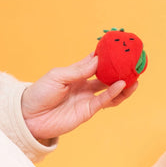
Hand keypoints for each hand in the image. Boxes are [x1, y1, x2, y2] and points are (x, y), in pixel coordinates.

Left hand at [21, 54, 137, 140]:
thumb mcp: (58, 76)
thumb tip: (98, 60)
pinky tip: (122, 85)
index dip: (106, 56)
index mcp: (77, 74)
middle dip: (120, 71)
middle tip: (131, 63)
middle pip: (107, 77)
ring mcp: (89, 98)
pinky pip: (106, 101)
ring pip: (111, 90)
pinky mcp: (89, 110)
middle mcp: (86, 85)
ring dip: (123, 84)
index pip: (95, 63)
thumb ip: (79, 70)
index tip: (118, 48)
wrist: (30, 117)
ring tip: (134, 77)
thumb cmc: (40, 93)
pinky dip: (115, 93)